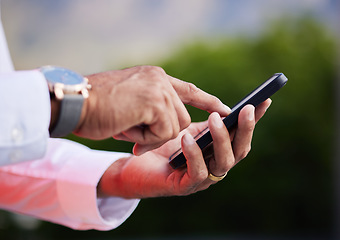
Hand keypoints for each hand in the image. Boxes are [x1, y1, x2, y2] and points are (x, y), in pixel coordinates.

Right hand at [74, 66, 229, 154]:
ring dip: (149, 135)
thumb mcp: (131, 104)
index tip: (225, 109)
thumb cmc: (96, 108)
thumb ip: (153, 110)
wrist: (72, 103)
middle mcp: (159, 79)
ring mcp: (158, 89)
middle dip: (162, 132)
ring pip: (174, 126)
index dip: (207, 101)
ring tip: (125, 123)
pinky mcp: (154, 102)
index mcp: (154, 78)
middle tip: (132, 129)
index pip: (188, 89)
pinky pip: (163, 132)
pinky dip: (144, 138)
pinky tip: (125, 125)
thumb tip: (171, 128)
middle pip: (181, 118)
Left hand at [97, 99, 270, 198]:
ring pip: (224, 163)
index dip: (255, 120)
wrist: (134, 164)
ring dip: (222, 139)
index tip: (264, 100)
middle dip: (245, 129)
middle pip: (240, 151)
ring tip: (214, 119)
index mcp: (217, 150)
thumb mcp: (186, 127)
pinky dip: (195, 154)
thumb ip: (204, 119)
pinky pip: (197, 173)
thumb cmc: (160, 144)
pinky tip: (186, 138)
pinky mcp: (184, 187)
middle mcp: (214, 165)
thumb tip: (224, 108)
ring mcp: (202, 178)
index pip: (241, 136)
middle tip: (245, 109)